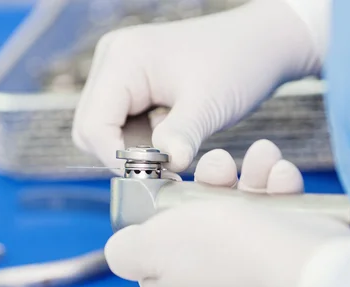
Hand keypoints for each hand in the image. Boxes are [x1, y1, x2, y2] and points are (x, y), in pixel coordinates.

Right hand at [72, 0, 325, 171]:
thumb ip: (183, 135)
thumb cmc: (239, 62)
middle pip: (90, 128)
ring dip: (135, 151)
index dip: (115, 159)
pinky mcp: (132, 84)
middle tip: (164, 171)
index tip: (149, 180)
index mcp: (124, 59)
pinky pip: (122, 125)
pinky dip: (142, 142)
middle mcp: (113, 60)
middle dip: (122, 156)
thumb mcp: (210, 103)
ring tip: (176, 151)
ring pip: (105, 131)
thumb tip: (167, 167)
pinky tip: (174, 139)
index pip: (94, 124)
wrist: (259, 43)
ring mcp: (120, 71)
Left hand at [104, 140, 349, 286]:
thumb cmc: (223, 252)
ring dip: (250, 174)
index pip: (155, 244)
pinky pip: (274, 212)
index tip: (170, 185)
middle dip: (209, 180)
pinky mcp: (283, 251)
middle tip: (219, 165)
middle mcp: (209, 277)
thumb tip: (118, 249)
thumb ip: (126, 249)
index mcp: (172, 283)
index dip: (159, 211)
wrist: (302, 265)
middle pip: (197, 216)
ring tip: (262, 157)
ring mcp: (249, 265)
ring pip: (239, 206)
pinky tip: (281, 174)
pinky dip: (278, 187)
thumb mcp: (153, 247)